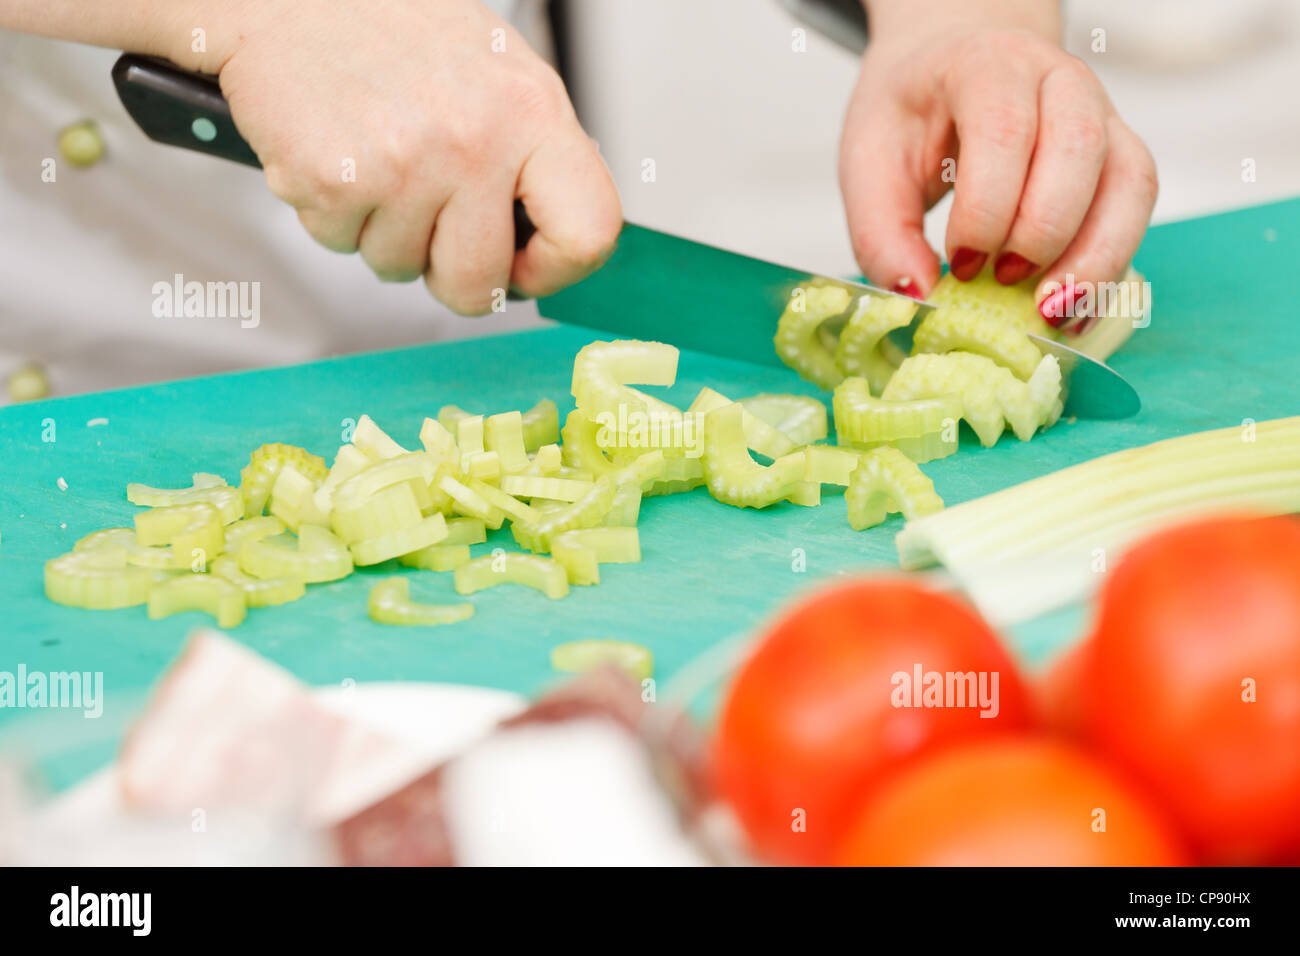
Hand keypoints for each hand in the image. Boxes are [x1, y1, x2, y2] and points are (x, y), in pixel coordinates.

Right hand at [185, 0, 620, 313]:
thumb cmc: (395, 29)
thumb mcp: (499, 74)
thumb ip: (534, 156)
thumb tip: (554, 238)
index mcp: (532, 110)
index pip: (589, 232)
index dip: (555, 270)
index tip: (524, 264)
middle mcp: (475, 137)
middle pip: (480, 284)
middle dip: (450, 274)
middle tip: (430, 224)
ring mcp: (404, 162)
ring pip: (401, 269)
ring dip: (383, 233)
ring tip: (376, 161)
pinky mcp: (336, 180)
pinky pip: (340, 246)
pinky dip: (331, 215)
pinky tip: (340, 157)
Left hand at [840, 6, 1156, 319]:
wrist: (950, 69)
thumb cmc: (910, 117)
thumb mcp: (868, 164)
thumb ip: (880, 234)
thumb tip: (918, 295)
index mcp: (986, 65)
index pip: (1003, 130)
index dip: (987, 209)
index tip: (959, 264)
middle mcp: (1057, 79)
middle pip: (1078, 149)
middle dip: (1042, 233)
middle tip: (1000, 282)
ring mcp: (1100, 113)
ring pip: (1128, 181)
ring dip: (1094, 258)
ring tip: (1048, 312)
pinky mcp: (1118, 156)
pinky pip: (1135, 209)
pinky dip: (1111, 265)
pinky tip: (1074, 309)